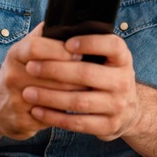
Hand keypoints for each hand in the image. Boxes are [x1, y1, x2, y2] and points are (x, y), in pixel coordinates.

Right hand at [0, 22, 85, 139]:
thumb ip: (45, 35)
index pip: (35, 47)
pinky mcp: (20, 120)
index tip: (78, 53)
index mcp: (15, 54)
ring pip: (53, 96)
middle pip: (50, 73)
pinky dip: (66, 113)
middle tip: (95, 74)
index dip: (59, 49)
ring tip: (93, 90)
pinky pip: (50, 116)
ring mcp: (14, 99)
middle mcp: (12, 75)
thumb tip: (70, 18)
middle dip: (75, 74)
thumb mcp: (26, 50)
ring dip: (76, 93)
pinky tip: (79, 109)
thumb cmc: (21, 72)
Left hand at [20, 32, 140, 141]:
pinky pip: (78, 123)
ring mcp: (117, 105)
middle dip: (55, 70)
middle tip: (30, 67)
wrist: (128, 111)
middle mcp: (123, 81)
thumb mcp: (108, 60)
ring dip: (50, 97)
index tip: (67, 43)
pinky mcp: (109, 125)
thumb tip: (56, 30)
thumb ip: (89, 47)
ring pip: (79, 101)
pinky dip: (55, 117)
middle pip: (87, 74)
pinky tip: (38, 111)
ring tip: (28, 92)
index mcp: (123, 59)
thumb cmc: (107, 77)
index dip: (90, 43)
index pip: (112, 46)